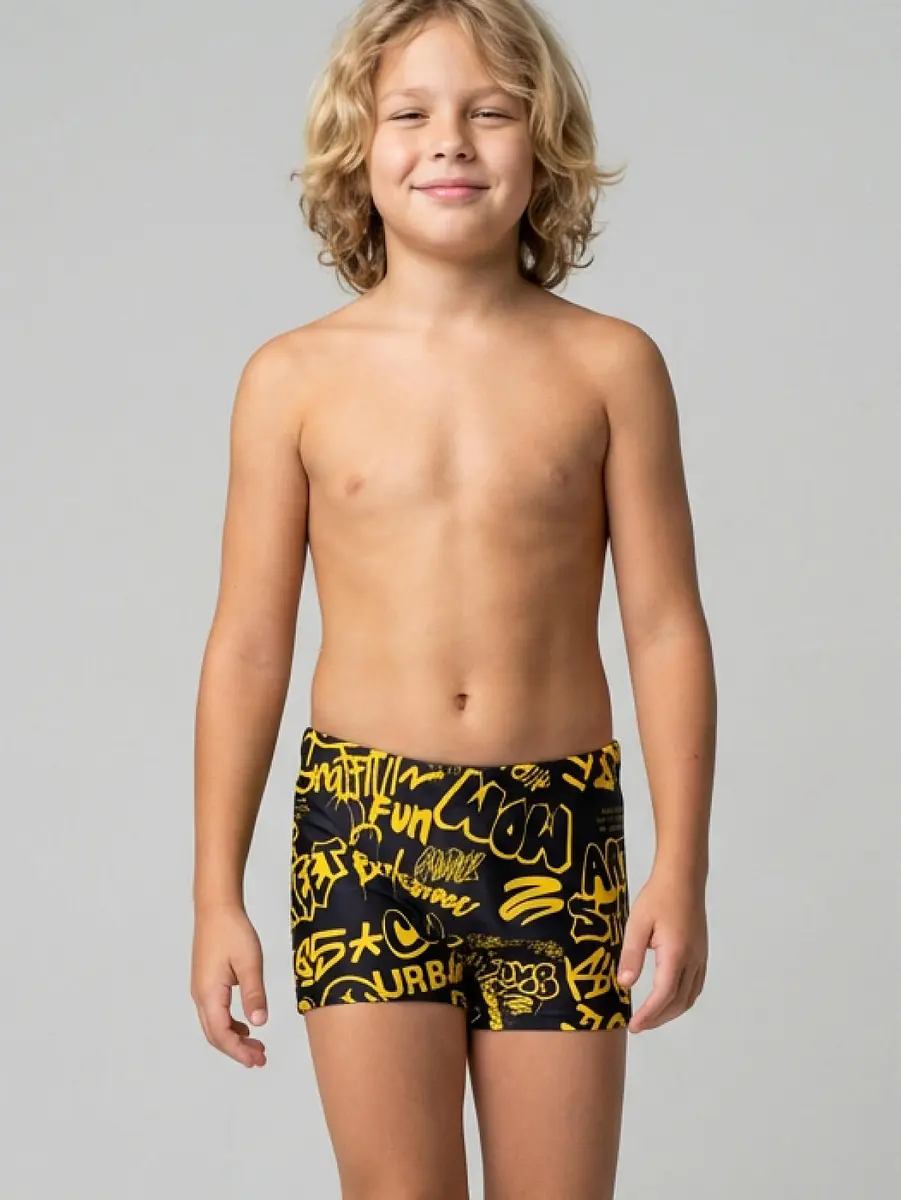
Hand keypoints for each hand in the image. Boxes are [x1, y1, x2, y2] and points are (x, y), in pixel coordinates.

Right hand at [191, 904, 268, 1066]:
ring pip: (214, 1024)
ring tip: (257, 1046)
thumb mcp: (250, 962)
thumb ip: (254, 994)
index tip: (258, 1060)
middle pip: (215, 1034)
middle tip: (260, 1059)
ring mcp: (201, 989)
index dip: (239, 1051)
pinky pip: (215, 1012)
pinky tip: (246, 1025)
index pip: (221, 1034)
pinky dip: (230, 1024)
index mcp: (209, 993)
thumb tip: (259, 1024)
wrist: (216, 908)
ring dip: (234, 1038)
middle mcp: (200, 995)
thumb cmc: (233, 931)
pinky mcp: (206, 982)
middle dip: (236, 1050)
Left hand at [617, 864, 707, 1032]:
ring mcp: (700, 957)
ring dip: (671, 1011)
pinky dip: (682, 999)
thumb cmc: (658, 897)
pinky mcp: (701, 952)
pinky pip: (696, 985)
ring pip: (690, 996)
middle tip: (639, 1025)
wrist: (683, 878)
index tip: (634, 1026)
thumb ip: (631, 955)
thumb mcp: (637, 923)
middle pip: (679, 1002)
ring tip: (651, 1016)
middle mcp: (692, 960)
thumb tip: (624, 984)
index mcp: (676, 954)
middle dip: (659, 1018)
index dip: (649, 1014)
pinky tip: (669, 998)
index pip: (663, 995)